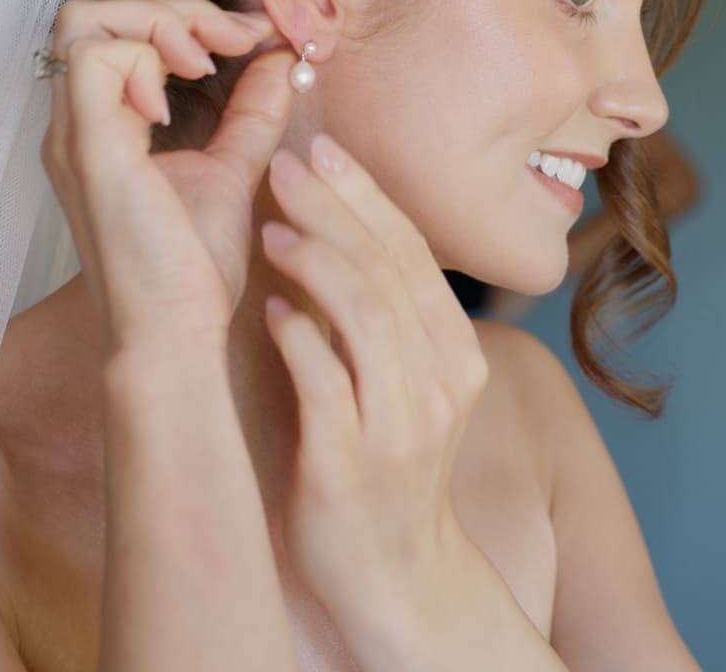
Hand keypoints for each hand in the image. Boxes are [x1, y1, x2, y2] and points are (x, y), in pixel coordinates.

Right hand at [40, 0, 294, 350]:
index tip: (253, 37)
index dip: (185, 19)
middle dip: (174, 11)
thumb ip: (250, 113)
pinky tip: (179, 105)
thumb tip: (281, 60)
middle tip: (238, 41)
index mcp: (99, 129)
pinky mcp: (88, 150)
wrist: (173, 335)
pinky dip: (143, 59)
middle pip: (93, 15)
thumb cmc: (191, 272)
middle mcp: (72, 128)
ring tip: (209, 65)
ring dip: (158, 25)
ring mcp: (73, 136)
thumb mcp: (232, 170)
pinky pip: (94, 58)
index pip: (115, 33)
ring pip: (83, 23)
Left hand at [258, 131, 491, 613]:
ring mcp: (400, 424)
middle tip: (286, 165)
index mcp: (455, 356)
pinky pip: (328, 384)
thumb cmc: (387, 473)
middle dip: (338, 208)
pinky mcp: (352, 464)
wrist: (398, 578)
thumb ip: (386, 321)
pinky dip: (300, 338)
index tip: (324, 148)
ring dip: (318, 261)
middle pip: (392, 269)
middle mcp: (440, 383)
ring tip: (270, 225)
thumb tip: (342, 237)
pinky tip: (269, 309)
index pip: (414, 253)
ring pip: (368, 316)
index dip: (369, 195)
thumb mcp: (408, 388)